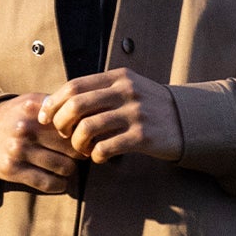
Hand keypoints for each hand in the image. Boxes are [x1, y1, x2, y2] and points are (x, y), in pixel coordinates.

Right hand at [0, 94, 81, 193]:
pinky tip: (59, 181)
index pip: (75, 122)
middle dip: (81, 153)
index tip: (87, 138)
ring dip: (70, 170)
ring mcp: (18, 149)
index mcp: (35, 108)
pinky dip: (59, 185)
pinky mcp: (12, 169)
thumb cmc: (18, 117)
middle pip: (73, 146)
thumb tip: (94, 117)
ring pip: (65, 167)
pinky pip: (48, 182)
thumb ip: (60, 106)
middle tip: (80, 155)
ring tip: (68, 167)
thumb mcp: (34, 102)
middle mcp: (26, 127)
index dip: (85, 133)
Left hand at [42, 68, 182, 162]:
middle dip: (61, 125)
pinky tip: (99, 157)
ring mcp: (136, 114)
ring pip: (86, 129)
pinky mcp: (143, 136)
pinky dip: (95, 156)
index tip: (46, 118)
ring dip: (77, 144)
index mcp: (119, 78)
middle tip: (64, 135)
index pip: (74, 86)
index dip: (53, 103)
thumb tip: (56, 101)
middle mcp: (127, 92)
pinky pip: (105, 148)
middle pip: (76, 106)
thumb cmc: (149, 106)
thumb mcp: (129, 88)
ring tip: (82, 149)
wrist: (189, 121)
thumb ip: (99, 91)